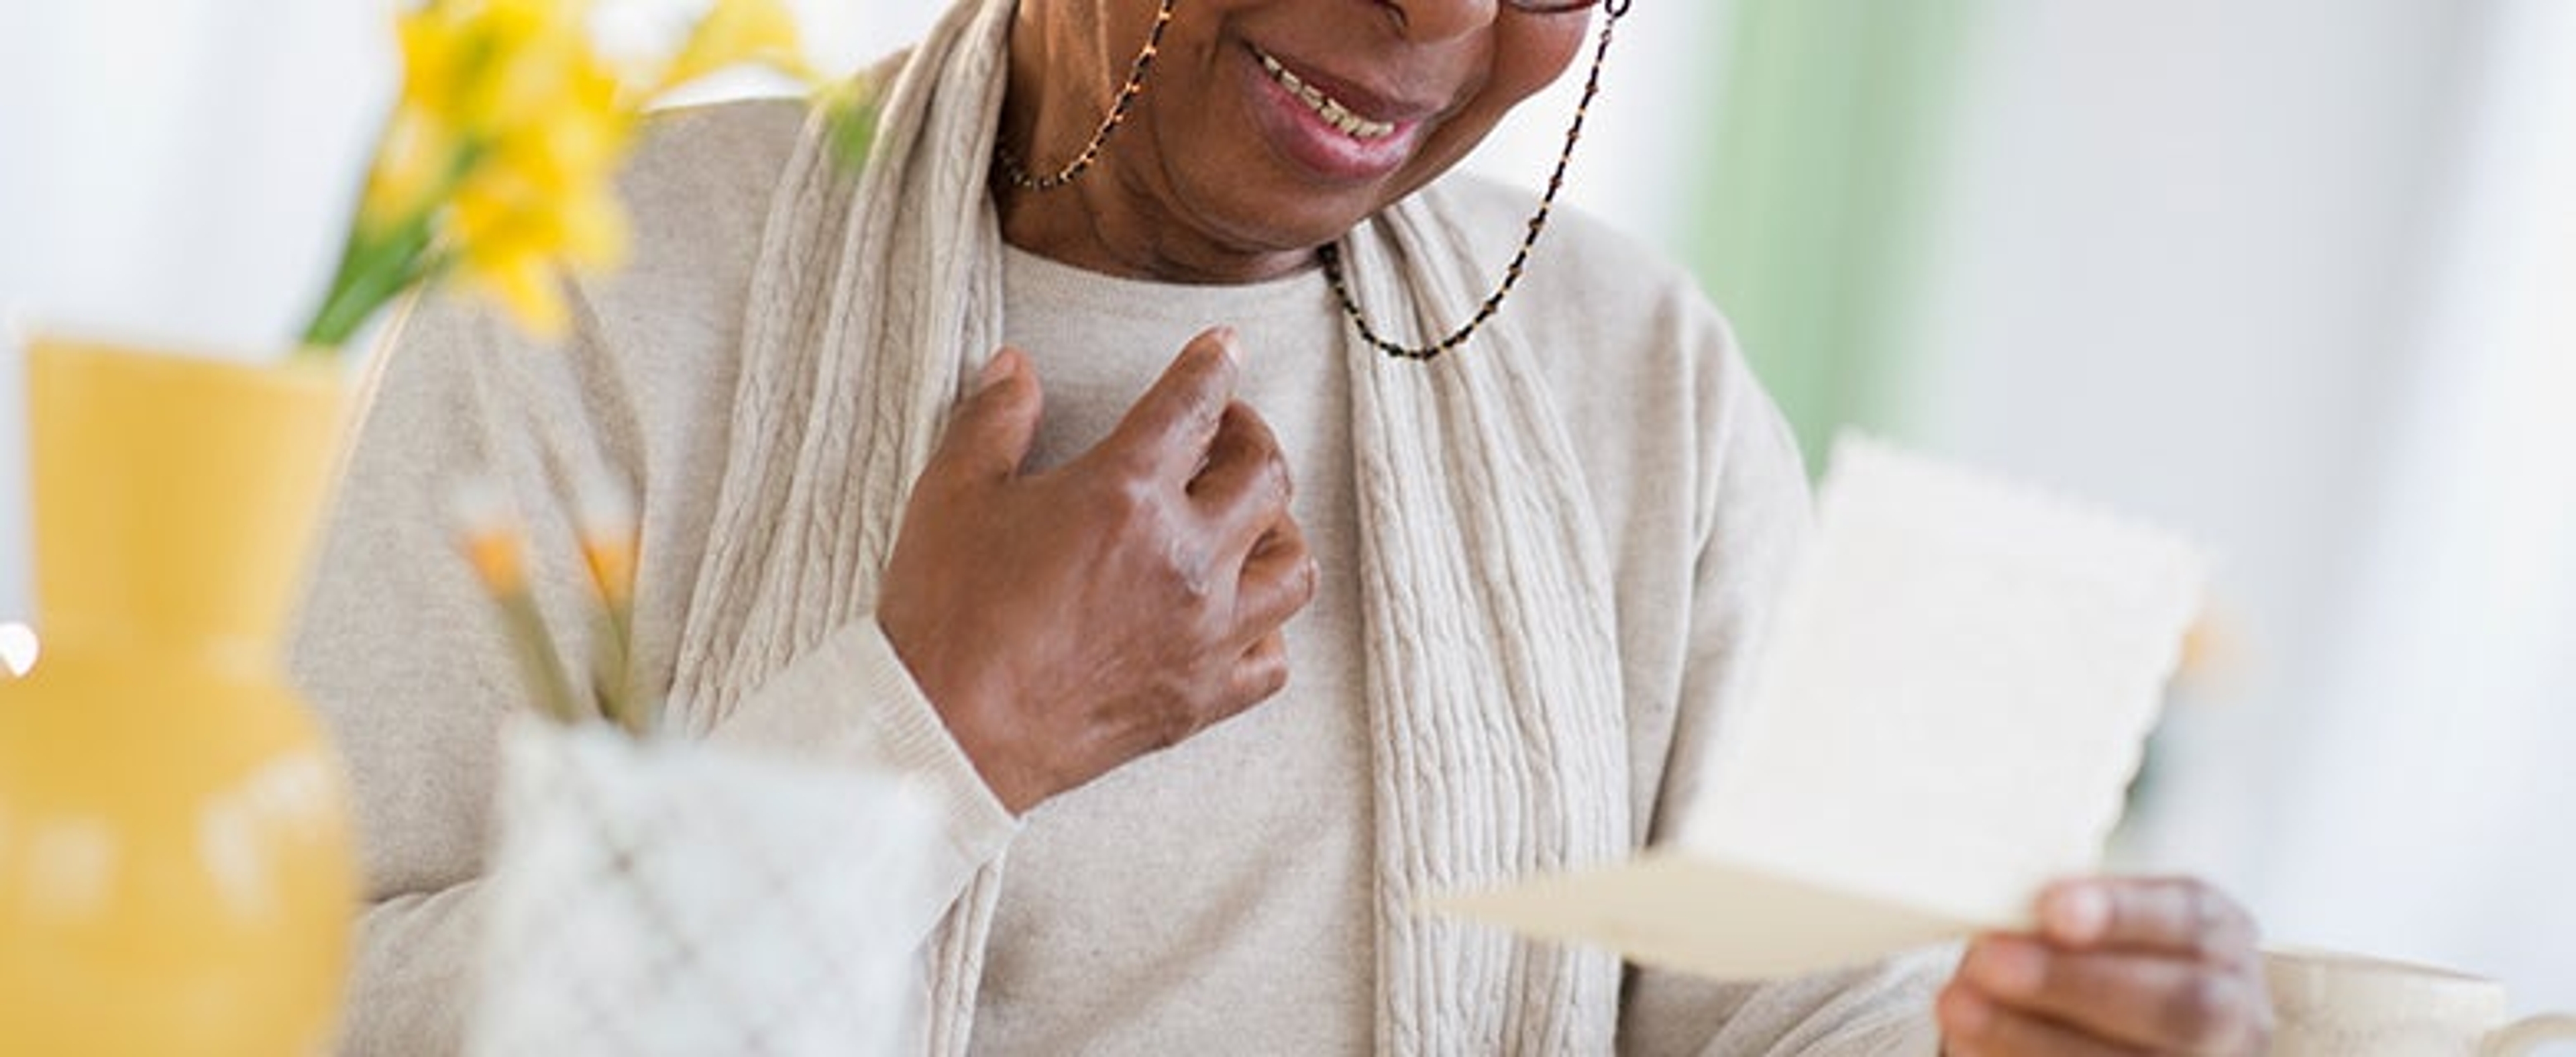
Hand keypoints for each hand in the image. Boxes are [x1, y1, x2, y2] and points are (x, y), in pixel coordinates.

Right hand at [877, 328, 1316, 813]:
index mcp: (1126, 493)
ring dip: (1278, 528)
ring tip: (1243, 518)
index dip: (1214, 365)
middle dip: (1250, 437)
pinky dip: (1267, 628)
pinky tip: (1236, 612)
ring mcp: (1203, 633)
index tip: (1224, 350)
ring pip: (1293, 566)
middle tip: (1222, 433)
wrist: (946, 734)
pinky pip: (1274, 657)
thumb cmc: (947, 615)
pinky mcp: (1201, 697)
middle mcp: (1185, 558)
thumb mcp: (952, 494)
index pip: (1195, 403)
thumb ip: (993, 420)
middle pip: (1266, 474)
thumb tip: (1014, 368)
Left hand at [1938, 877, 2273, 1055]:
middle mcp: (2235, 1013)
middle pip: (2180, 1005)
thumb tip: (1993, 908)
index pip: (2191, 919)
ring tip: (1960, 1008)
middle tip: (1987, 962)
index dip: (2123, 914)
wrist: (2117, 1028)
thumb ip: (2065, 917)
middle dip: (2076, 983)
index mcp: (2221, 941)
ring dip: (2036, 1038)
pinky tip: (1970, 1048)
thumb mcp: (2097, 924)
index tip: (2050, 908)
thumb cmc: (2096, 959)